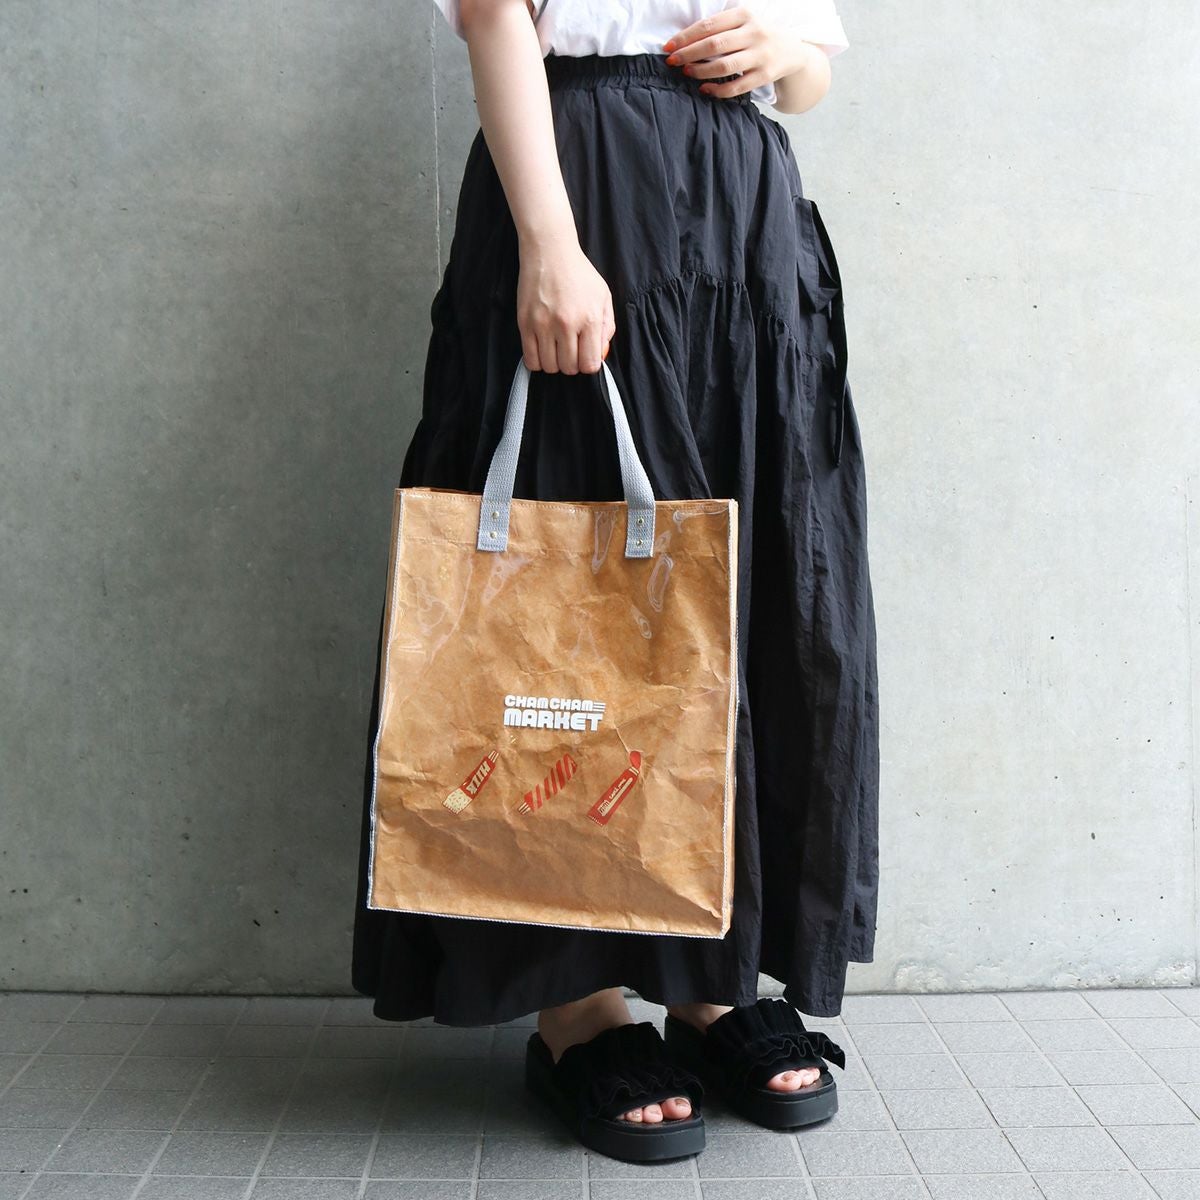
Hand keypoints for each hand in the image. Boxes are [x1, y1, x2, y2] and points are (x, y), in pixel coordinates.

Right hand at [517, 235, 615, 374]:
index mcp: (590, 319)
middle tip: (570, 351)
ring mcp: (543, 325)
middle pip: (569, 368)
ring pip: (549, 366)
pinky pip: (530, 359)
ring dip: (554, 363)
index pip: (590, 364)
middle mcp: (566, 325)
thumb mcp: (603, 296)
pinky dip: (537, 361)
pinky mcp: (525, 323)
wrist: (549, 252)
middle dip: (572, 364)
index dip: (588, 364)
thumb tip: (601, 353)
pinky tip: (542, 351)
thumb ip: (607, 327)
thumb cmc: (578, 273)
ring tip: (556, 349)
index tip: (585, 356)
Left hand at [662, 5, 808, 99]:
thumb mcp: (743, 21)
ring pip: (724, 66)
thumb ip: (720, 27)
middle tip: (672, 62)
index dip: (686, 37)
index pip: (709, 25)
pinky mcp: (764, 75)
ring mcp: (760, 55)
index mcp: (744, 15)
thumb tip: (684, 41)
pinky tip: (704, 89)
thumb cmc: (758, 35)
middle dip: (689, 54)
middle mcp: (754, 33)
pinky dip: (718, 90)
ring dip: (701, 71)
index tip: (668, 47)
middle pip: (714, 45)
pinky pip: (737, 87)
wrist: (791, 50)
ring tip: (687, 73)